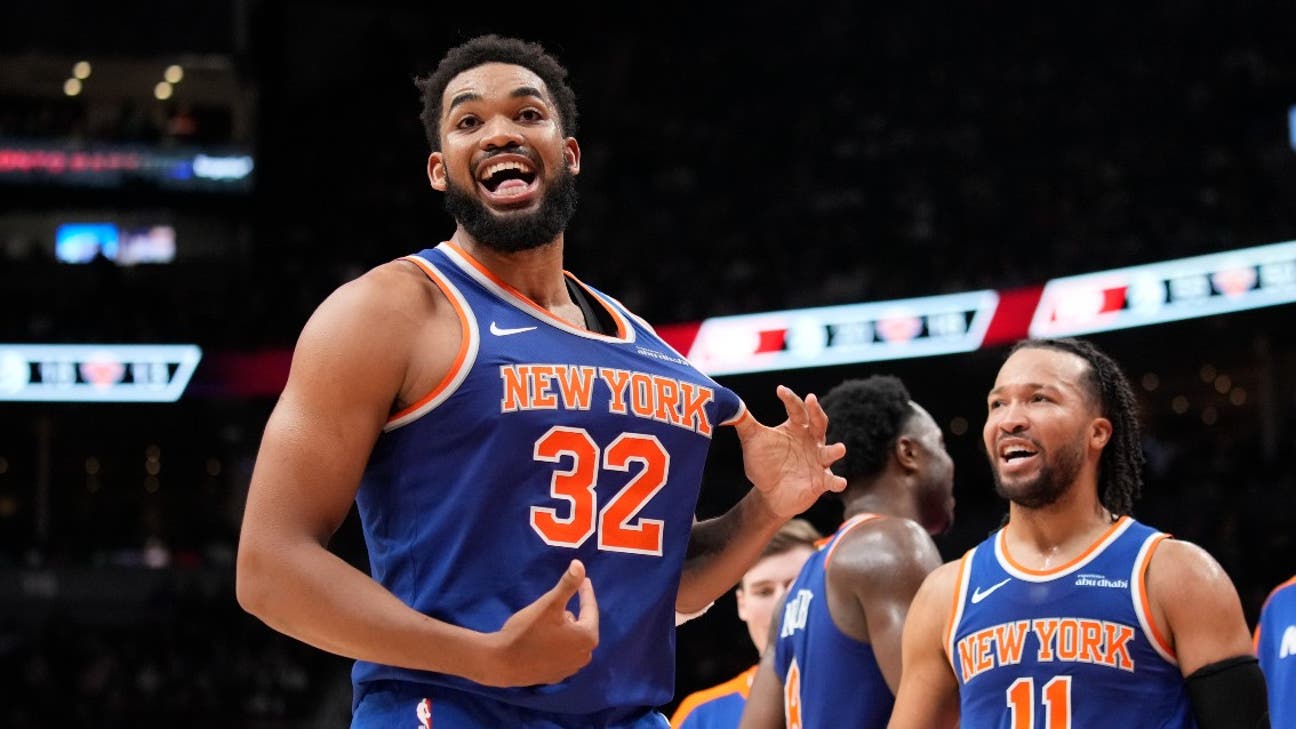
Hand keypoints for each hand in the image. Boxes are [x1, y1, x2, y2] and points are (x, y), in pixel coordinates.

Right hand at [477, 559, 599, 686]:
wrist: (502, 663)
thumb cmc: (528, 631)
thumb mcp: (549, 604)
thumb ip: (567, 585)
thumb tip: (580, 564)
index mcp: (587, 638)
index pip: (590, 609)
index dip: (585, 592)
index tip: (584, 579)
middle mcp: (584, 656)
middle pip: (582, 626)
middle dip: (573, 613)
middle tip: (560, 602)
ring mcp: (570, 669)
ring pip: (572, 640)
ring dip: (565, 629)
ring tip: (551, 620)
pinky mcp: (556, 676)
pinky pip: (562, 653)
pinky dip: (558, 644)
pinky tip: (545, 639)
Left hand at [735, 385, 846, 517]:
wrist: (768, 493)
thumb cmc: (763, 463)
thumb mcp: (752, 441)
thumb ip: (745, 423)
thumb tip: (730, 403)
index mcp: (796, 428)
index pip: (796, 409)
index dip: (790, 399)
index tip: (780, 390)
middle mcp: (811, 441)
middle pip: (818, 422)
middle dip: (816, 411)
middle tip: (811, 399)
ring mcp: (818, 461)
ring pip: (830, 452)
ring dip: (835, 450)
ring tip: (840, 448)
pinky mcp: (820, 481)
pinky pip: (832, 481)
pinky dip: (837, 482)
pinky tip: (840, 483)